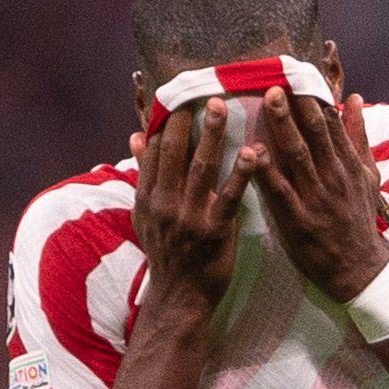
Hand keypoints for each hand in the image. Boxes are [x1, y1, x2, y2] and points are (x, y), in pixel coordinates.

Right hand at [128, 99, 260, 312]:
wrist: (179, 297)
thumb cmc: (166, 252)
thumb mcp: (145, 215)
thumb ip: (144, 175)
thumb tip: (136, 137)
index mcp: (149, 197)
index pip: (155, 150)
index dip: (167, 120)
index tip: (177, 94)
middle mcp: (165, 204)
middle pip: (176, 153)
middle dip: (188, 121)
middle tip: (202, 91)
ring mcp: (190, 217)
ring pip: (201, 169)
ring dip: (212, 136)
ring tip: (222, 107)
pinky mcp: (215, 232)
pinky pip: (229, 197)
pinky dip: (240, 174)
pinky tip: (252, 153)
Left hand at [253, 87, 388, 304]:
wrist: (359, 268)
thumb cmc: (359, 220)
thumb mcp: (368, 176)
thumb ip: (359, 137)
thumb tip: (354, 98)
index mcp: (348, 163)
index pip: (331, 122)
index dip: (314, 96)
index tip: (298, 72)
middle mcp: (334, 175)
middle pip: (314, 132)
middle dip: (296, 104)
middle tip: (278, 80)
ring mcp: (316, 197)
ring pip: (297, 155)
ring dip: (282, 126)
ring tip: (267, 100)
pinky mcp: (298, 219)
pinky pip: (280, 190)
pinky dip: (267, 170)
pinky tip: (252, 151)